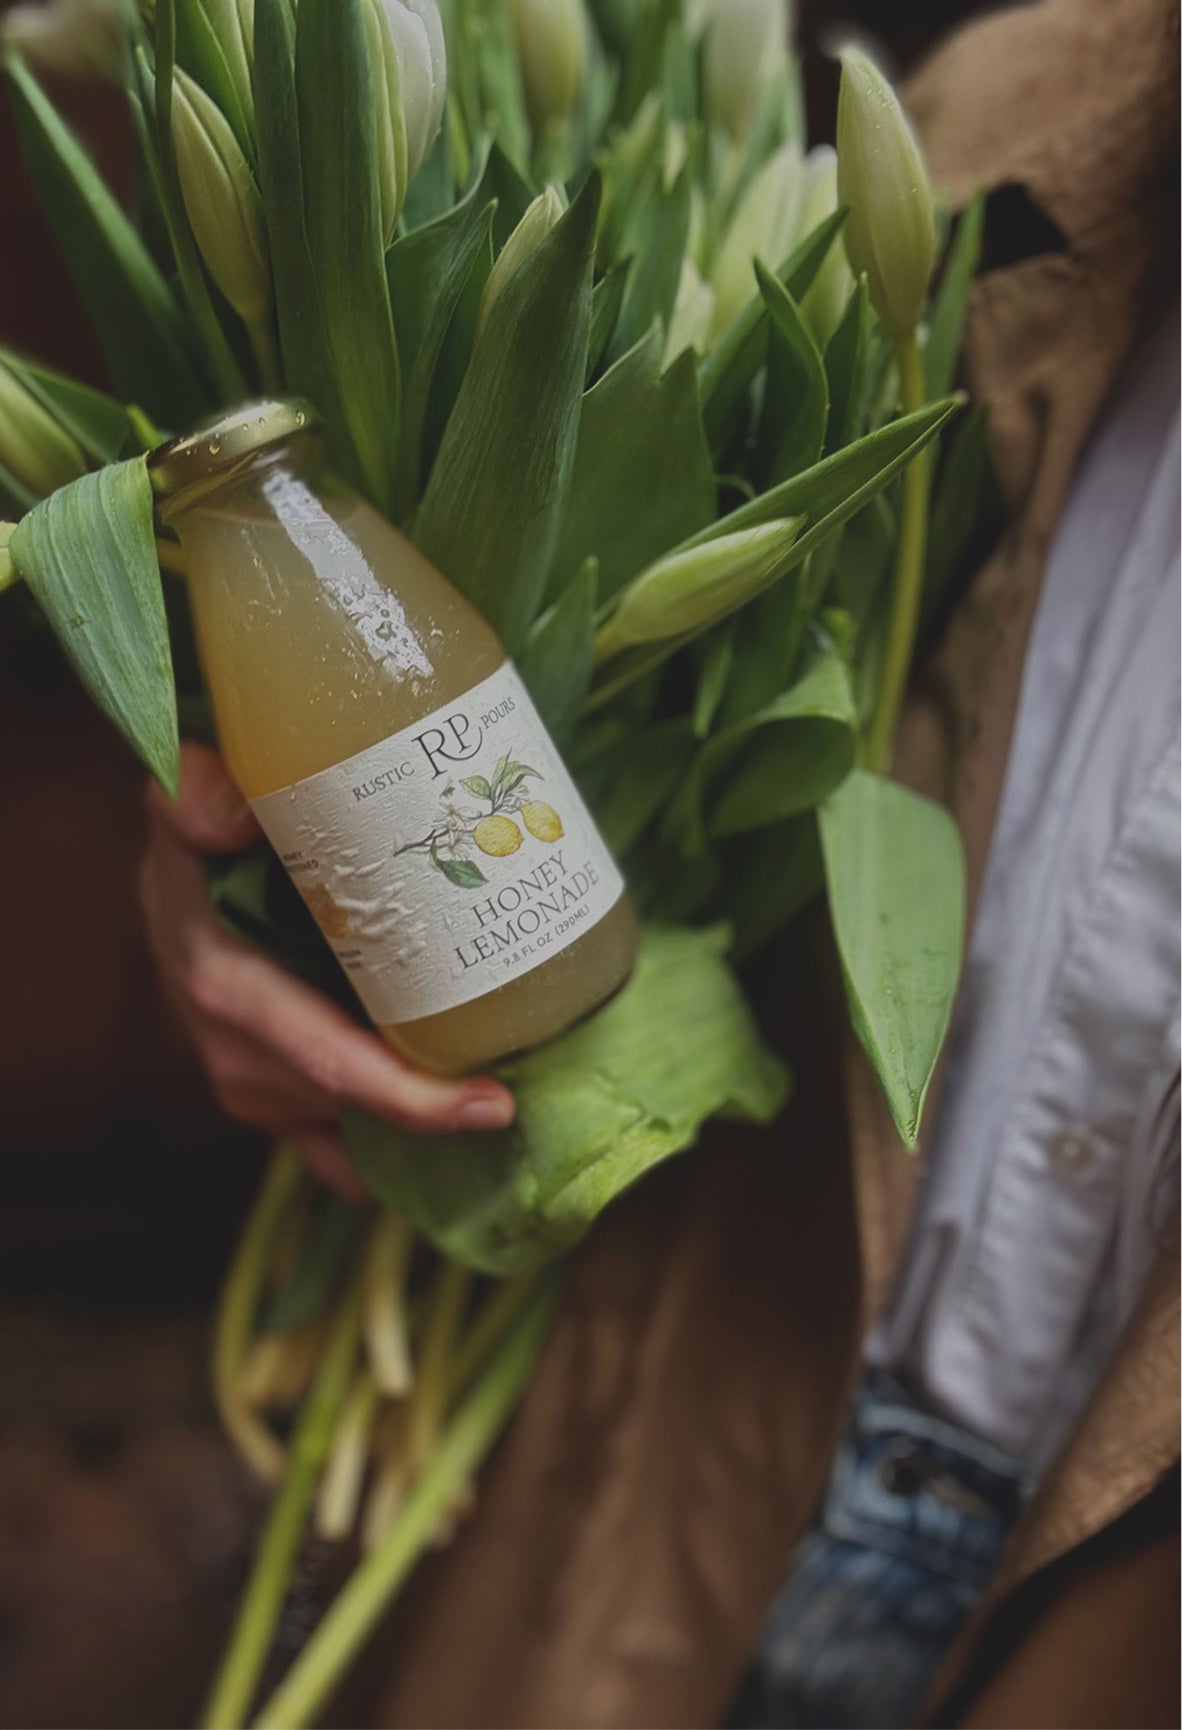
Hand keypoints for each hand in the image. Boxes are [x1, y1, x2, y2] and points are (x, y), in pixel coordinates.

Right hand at [140, 742, 515, 1197]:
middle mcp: (243, 1060)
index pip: (331, 1063)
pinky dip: (399, 1147)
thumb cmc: (197, 854)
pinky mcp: (282, 1103)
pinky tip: (462, 1127)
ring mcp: (261, 1091)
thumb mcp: (185, 812)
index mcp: (231, 993)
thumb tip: (231, 815)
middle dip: (447, 1113)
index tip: (494, 1105)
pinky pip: (344, 1149)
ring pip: (357, 1136)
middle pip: (362, 1108)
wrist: (172, 899)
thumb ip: (194, 797)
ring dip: (429, 1134)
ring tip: (517, 1110)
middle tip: (540, 1097)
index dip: (411, 1098)